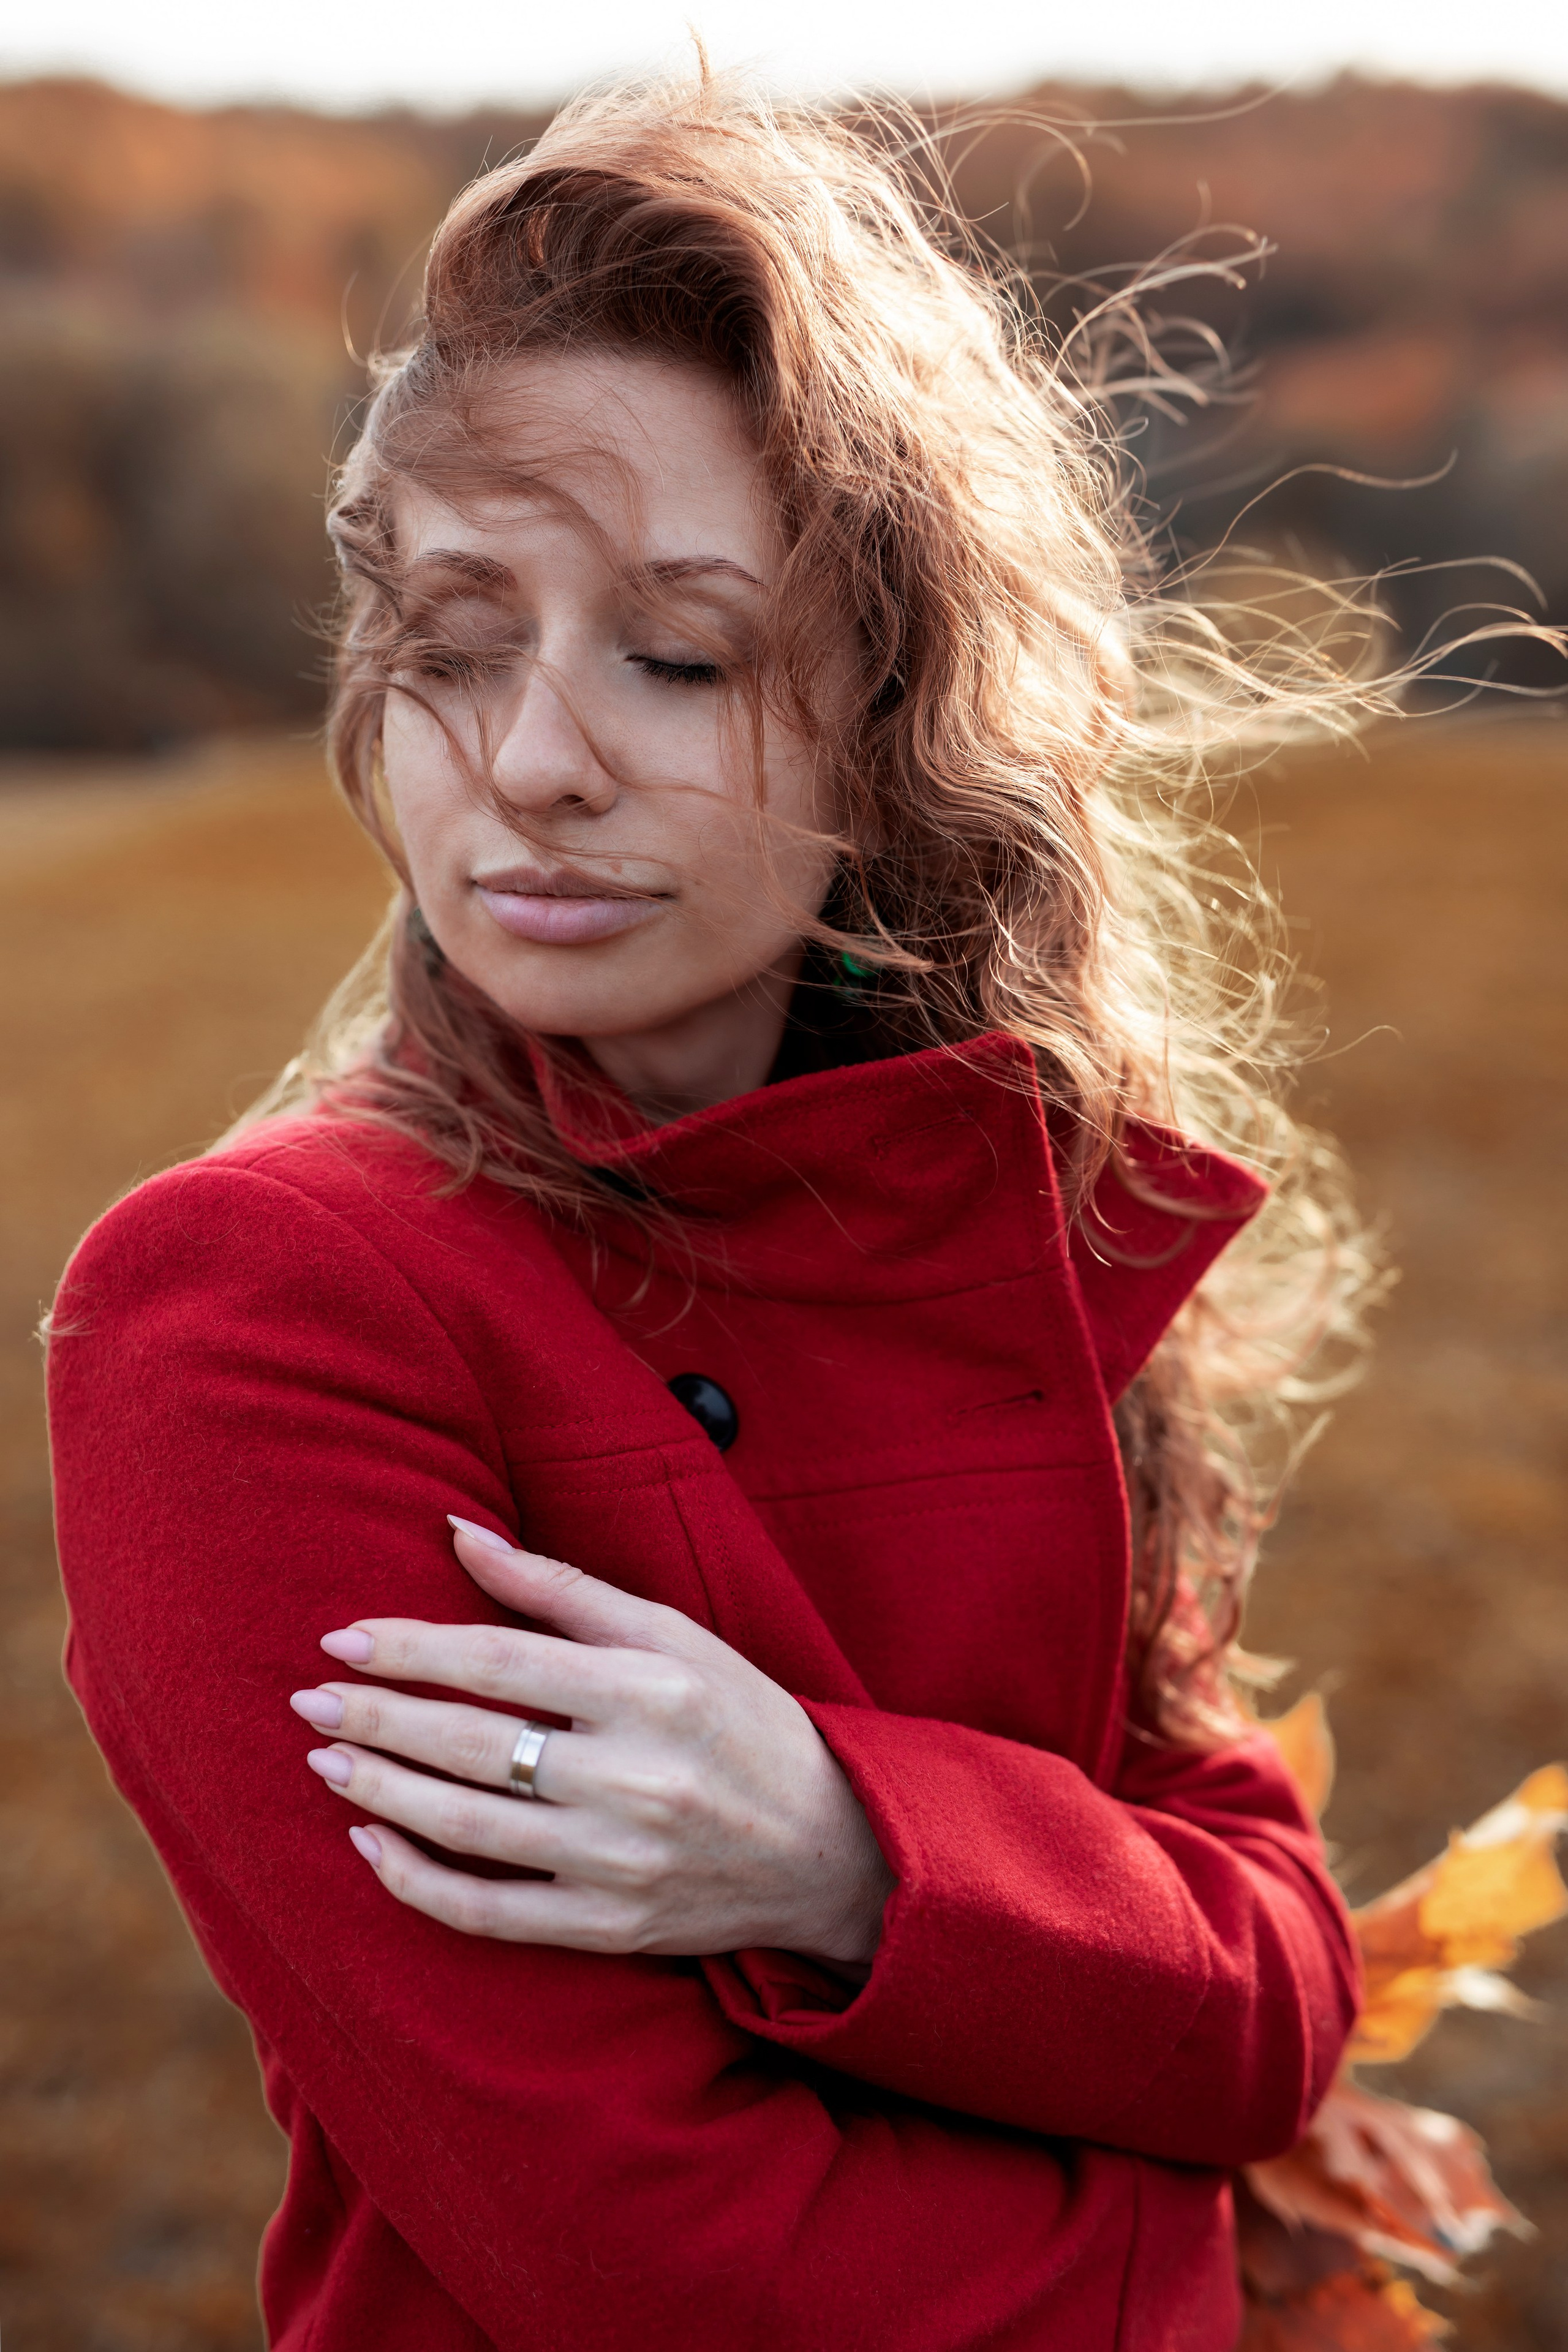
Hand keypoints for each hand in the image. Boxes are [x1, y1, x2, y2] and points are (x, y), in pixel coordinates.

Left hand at [289, 1520, 894, 1966]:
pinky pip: (490, 1914)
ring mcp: (620, 1861)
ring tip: (325, 1760)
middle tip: (309, 1698)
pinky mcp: (609, 1927)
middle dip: (378, 1719)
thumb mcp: (670, 1634)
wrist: (825, 1846)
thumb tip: (457, 1535)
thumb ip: (559, 1588)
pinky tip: (372, 1848)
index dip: (413, 1648)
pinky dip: (419, 1884)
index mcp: (651, 1691)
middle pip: (474, 1746)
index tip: (342, 1636)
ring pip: (469, 1829)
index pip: (502, 1661)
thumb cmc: (738, 1718)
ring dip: (381, 1794)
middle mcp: (635, 1778)